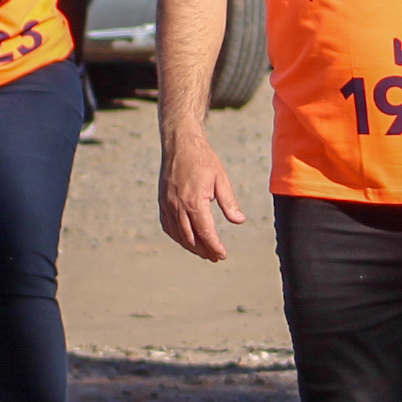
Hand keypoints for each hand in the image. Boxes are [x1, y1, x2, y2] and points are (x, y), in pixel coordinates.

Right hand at [160, 130, 243, 262]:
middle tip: (215, 257)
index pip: (205, 233)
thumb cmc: (203, 159)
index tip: (222, 255)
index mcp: (194, 202)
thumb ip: (229, 202)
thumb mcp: (221, 179)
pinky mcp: (162, 202)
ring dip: (191, 246)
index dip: (214, 247)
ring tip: (204, 252)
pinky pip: (168, 226)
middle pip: (190, 238)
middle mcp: (178, 206)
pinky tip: (186, 239)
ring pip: (178, 235)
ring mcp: (167, 205)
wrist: (180, 144)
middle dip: (204, 251)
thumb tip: (239, 221)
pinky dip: (177, 236)